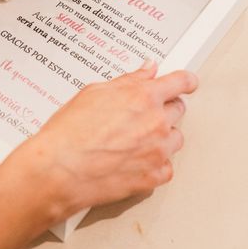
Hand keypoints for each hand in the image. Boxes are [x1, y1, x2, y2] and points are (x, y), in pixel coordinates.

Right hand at [0, 62, 196, 248]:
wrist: (59, 170)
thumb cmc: (69, 133)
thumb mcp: (93, 94)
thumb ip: (126, 81)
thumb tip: (145, 72)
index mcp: (143, 96)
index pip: (180, 82)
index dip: (185, 81)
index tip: (188, 82)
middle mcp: (156, 122)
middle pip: (179, 110)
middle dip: (164, 109)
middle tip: (143, 114)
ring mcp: (158, 151)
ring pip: (175, 139)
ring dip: (161, 137)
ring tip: (134, 140)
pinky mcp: (154, 176)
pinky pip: (166, 167)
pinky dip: (154, 163)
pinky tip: (134, 160)